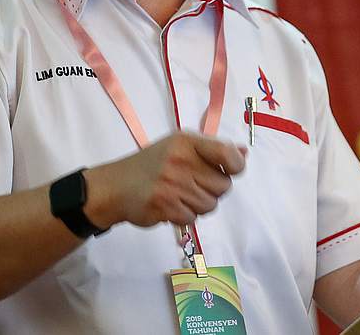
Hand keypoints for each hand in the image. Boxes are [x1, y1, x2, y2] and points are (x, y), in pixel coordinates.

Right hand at [85, 132, 246, 228]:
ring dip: (198, 205)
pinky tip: (171, 205)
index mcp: (187, 141)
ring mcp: (173, 184)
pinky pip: (192, 218)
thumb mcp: (180, 147)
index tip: (229, 171)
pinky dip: (184, 216)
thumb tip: (244, 153)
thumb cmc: (153, 164)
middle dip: (212, 190)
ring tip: (180, 195)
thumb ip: (213, 151)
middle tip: (193, 185)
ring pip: (210, 204)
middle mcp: (181, 160)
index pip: (226, 154)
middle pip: (223, 186)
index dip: (235, 166)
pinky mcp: (165, 206)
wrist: (115, 186)